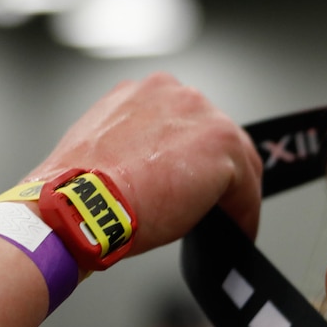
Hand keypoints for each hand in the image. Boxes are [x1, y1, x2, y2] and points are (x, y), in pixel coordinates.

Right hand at [27, 73, 263, 255]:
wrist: (79, 204)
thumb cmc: (81, 188)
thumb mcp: (106, 150)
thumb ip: (138, 148)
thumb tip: (157, 173)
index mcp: (146, 94)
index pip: (190, 127)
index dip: (196, 163)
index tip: (197, 186)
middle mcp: (175, 95)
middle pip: (219, 139)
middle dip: (221, 176)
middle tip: (220, 209)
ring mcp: (201, 115)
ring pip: (238, 160)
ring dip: (235, 195)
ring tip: (229, 223)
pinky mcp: (222, 145)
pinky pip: (247, 187)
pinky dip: (244, 213)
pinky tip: (236, 232)